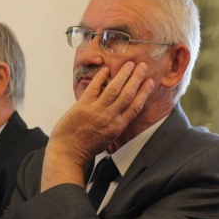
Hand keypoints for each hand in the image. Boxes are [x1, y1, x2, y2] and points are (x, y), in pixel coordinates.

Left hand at [42, 62, 153, 190]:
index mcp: (118, 126)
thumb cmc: (87, 147)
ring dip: (123, 75)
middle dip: (137, 78)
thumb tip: (122, 113)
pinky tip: (106, 69)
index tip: (150, 82)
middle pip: (128, 94)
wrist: (68, 153)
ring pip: (114, 89)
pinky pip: (94, 88)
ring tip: (129, 64)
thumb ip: (115, 124)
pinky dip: (100, 77)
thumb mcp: (108, 138)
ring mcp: (96, 111)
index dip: (144, 93)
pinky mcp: (83, 106)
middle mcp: (110, 118)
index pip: (135, 106)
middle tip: (143, 65)